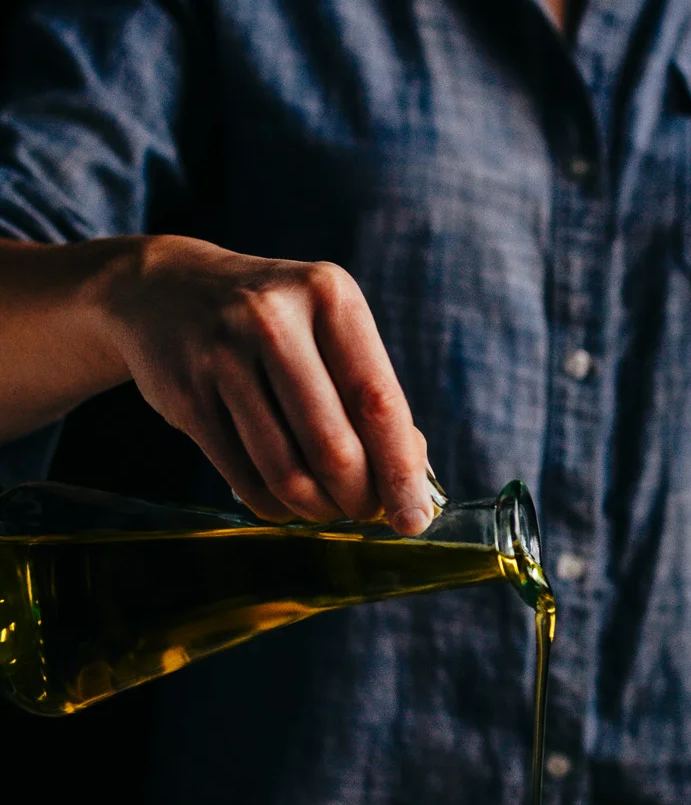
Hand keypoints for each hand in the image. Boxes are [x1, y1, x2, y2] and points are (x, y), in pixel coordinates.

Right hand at [102, 236, 433, 529]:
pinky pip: (244, 477)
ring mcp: (223, 356)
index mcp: (329, 295)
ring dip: (317, 508)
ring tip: (328, 508)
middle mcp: (274, 319)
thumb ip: (369, 393)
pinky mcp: (187, 396)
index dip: (401, 470)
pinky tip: (287, 502)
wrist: (162, 288)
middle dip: (359, 498)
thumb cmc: (270, 320)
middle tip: (366, 512)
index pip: (378, 401)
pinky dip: (275, 506)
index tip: (415, 517)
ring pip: (286, 471)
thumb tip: (413, 480)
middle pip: (333, 447)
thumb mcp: (325, 326)